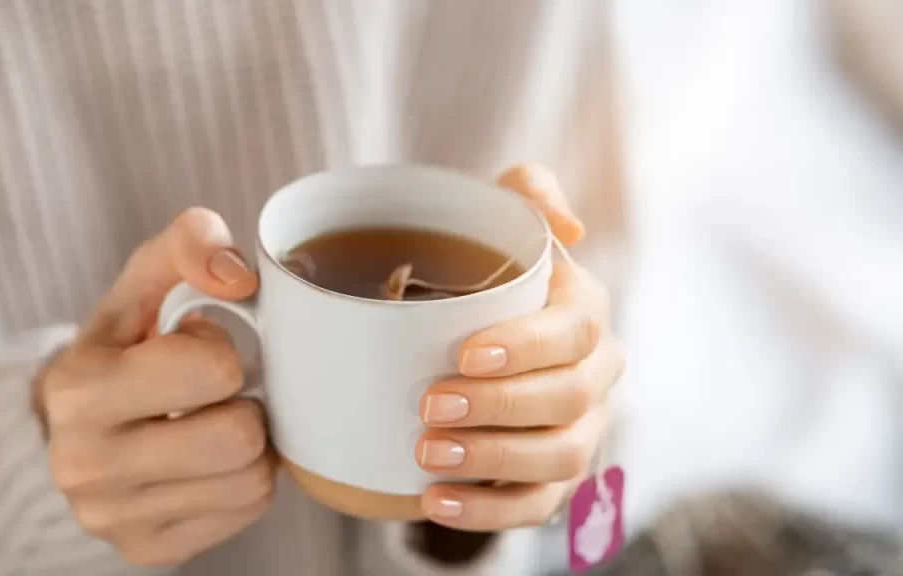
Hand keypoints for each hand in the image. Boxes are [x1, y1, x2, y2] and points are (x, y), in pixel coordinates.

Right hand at [37, 209, 274, 566]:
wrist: (79, 421)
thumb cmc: (125, 344)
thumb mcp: (145, 279)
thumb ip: (189, 243)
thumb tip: (241, 278)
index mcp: (78, 390)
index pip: (215, 370)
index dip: (219, 351)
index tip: (192, 348)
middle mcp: (85, 466)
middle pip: (239, 436)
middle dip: (241, 403)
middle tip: (213, 395)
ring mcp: (114, 520)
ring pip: (253, 480)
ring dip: (249, 443)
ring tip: (212, 423)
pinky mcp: (149, 550)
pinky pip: (248, 512)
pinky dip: (243, 481)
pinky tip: (210, 460)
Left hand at [416, 165, 623, 530]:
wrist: (471, 335)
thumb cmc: (483, 274)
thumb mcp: (500, 220)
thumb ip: (528, 193)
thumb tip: (568, 226)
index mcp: (584, 313)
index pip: (575, 332)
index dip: (526, 347)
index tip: (463, 354)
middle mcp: (595, 375)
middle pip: (568, 401)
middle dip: (499, 407)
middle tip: (430, 406)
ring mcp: (581, 432)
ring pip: (560, 459)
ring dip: (493, 462)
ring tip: (427, 456)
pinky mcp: (554, 478)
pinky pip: (537, 506)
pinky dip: (488, 512)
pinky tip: (437, 502)